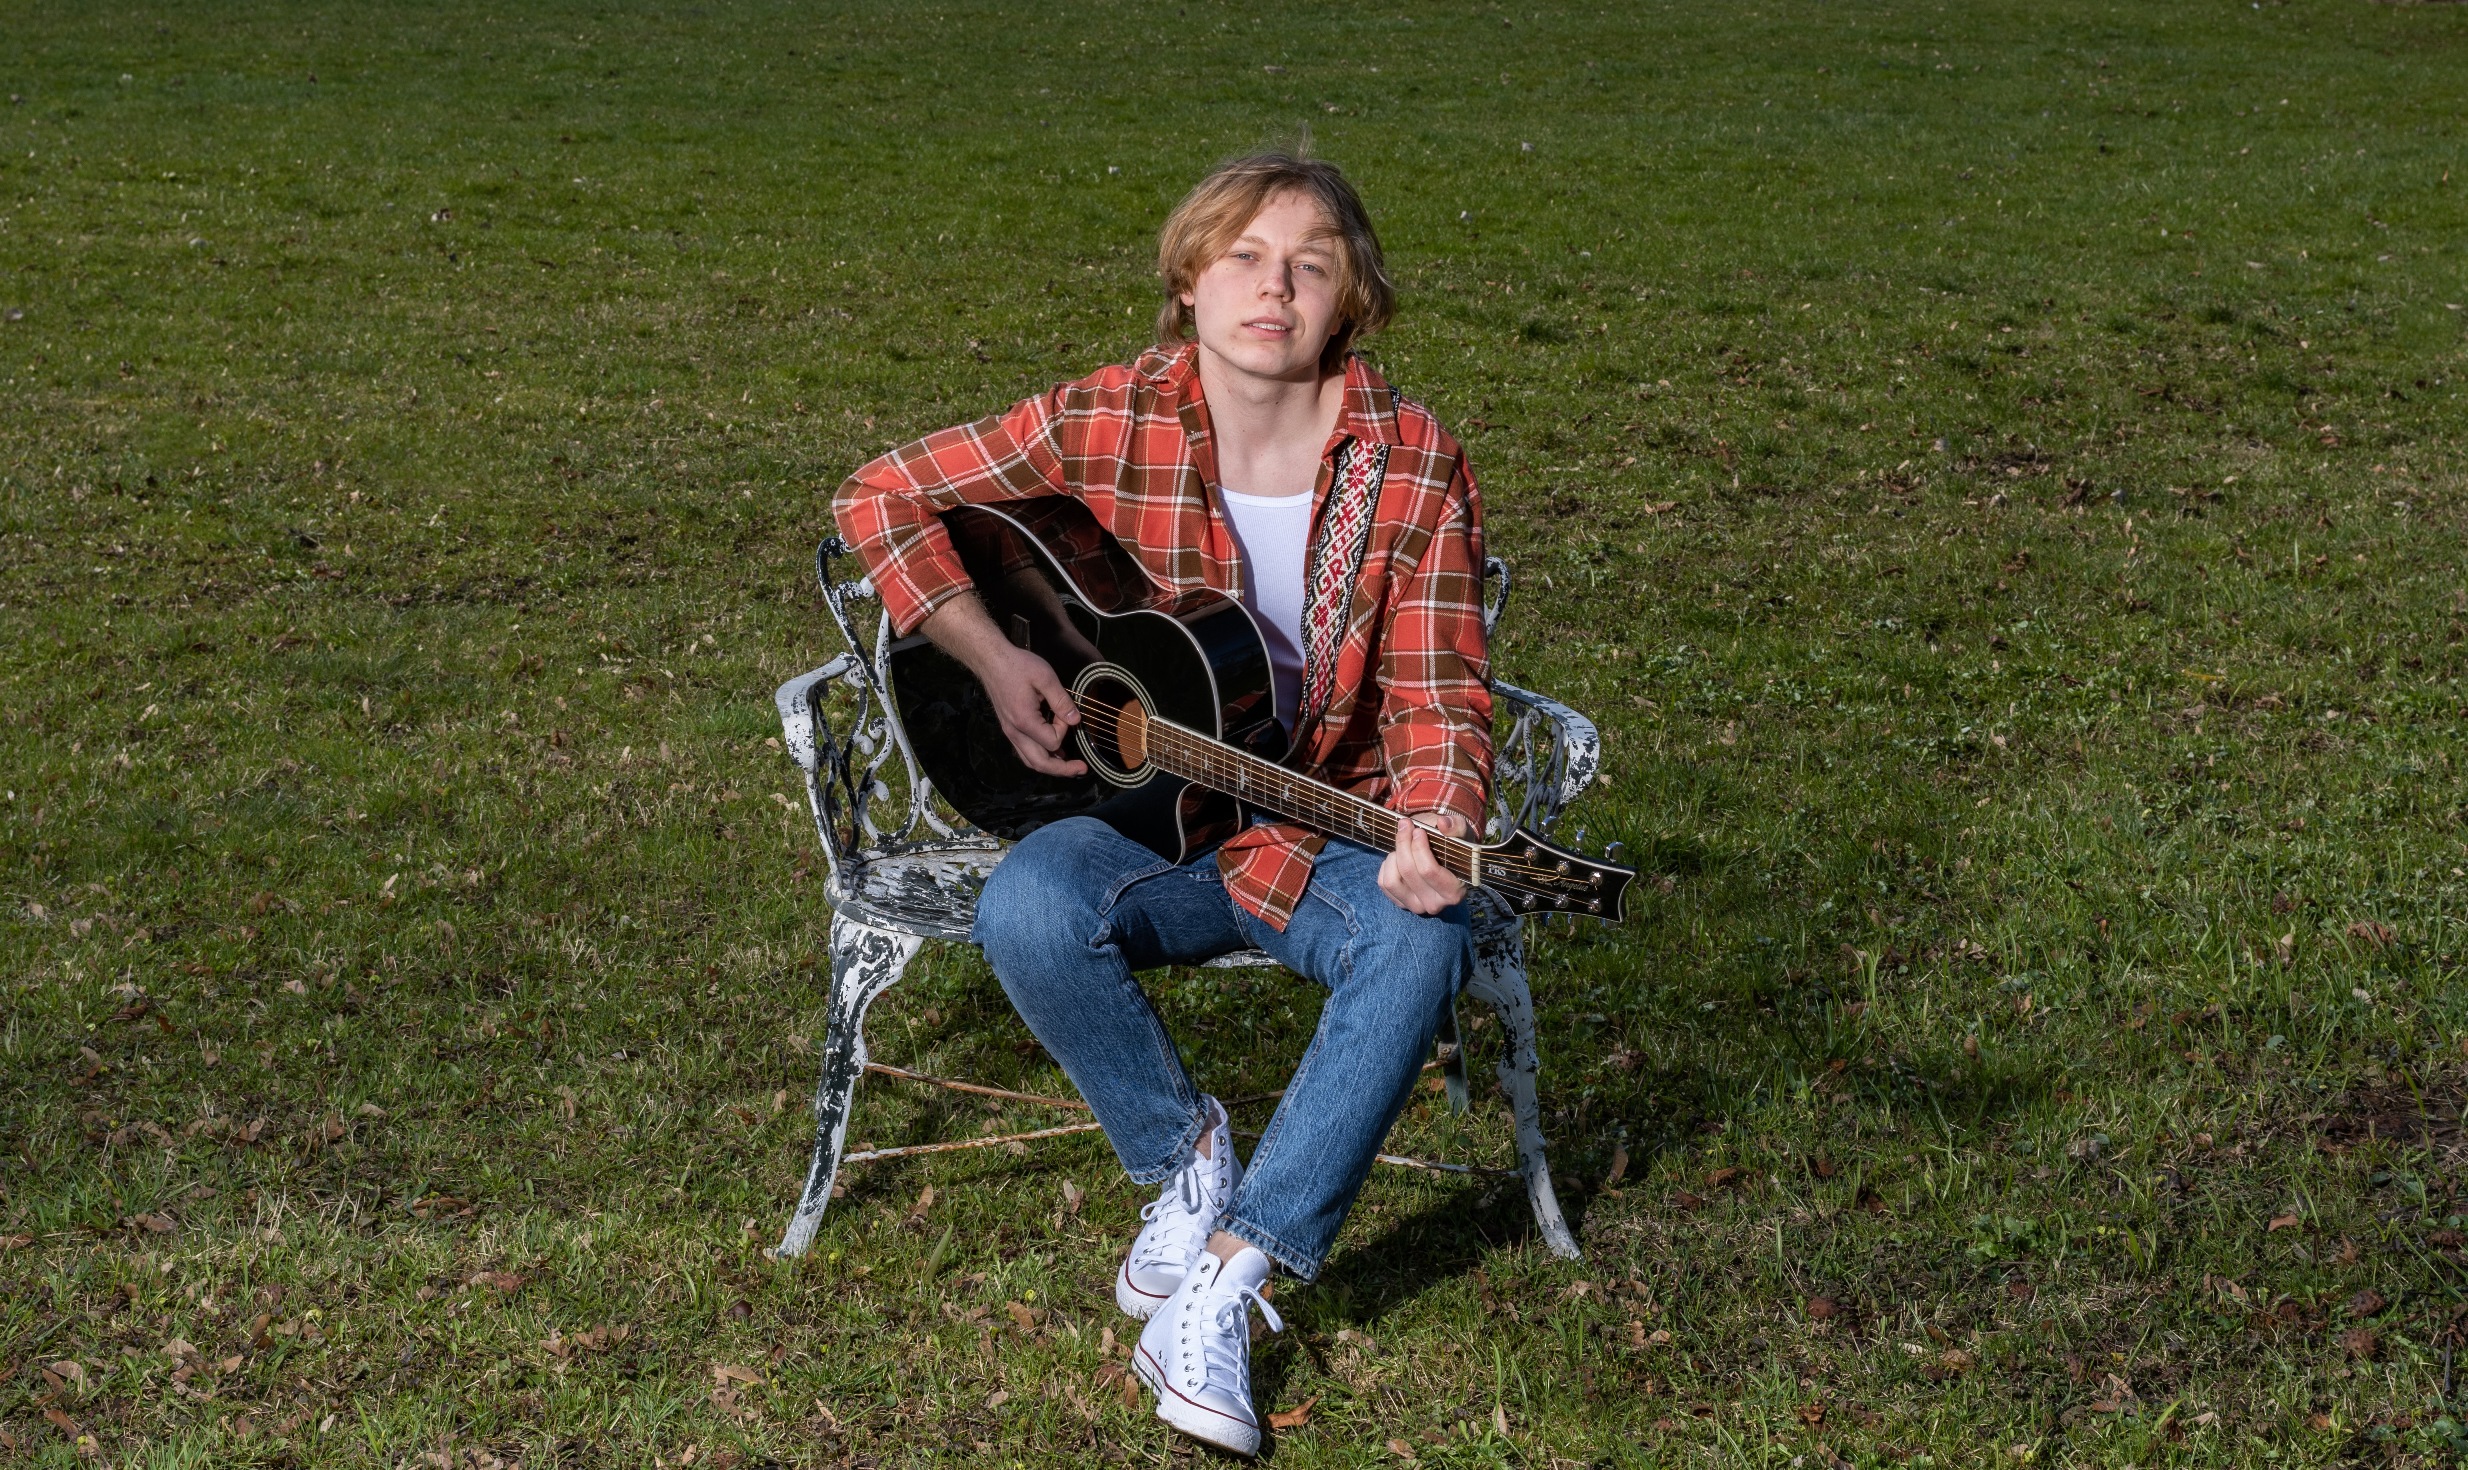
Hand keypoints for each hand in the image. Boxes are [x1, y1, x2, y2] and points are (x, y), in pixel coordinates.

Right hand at [982, 643, 1085, 775]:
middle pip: (1040, 763)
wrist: (991, 661)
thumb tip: (1076, 721)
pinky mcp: (1009, 729)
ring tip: (1070, 766)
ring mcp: (1010, 733)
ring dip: (1051, 766)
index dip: (1064, 729)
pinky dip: (1041, 756)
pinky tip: (1054, 753)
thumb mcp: (1045, 677)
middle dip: (1063, 770)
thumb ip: (1061, 701)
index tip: (1065, 712)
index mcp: (1024, 721)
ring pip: (1031, 761)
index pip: (1053, 741)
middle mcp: (1015, 733)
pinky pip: (1025, 751)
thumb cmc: (1017, 665)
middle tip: (1082, 769)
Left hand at [1379, 812, 1468, 915]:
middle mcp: (1434, 905)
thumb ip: (1457, 827)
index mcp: (1453, 892)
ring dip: (1394, 857)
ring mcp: (1415, 906)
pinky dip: (1386, 866)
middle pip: (1408, 871)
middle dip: (1404, 843)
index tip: (1418, 830)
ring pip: (1392, 880)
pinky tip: (1397, 857)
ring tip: (1403, 845)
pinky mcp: (1400, 903)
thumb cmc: (1456, 847)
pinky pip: (1383, 883)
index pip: (1428, 871)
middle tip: (1406, 826)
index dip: (1419, 847)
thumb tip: (1442, 824)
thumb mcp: (1463, 834)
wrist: (1447, 861)